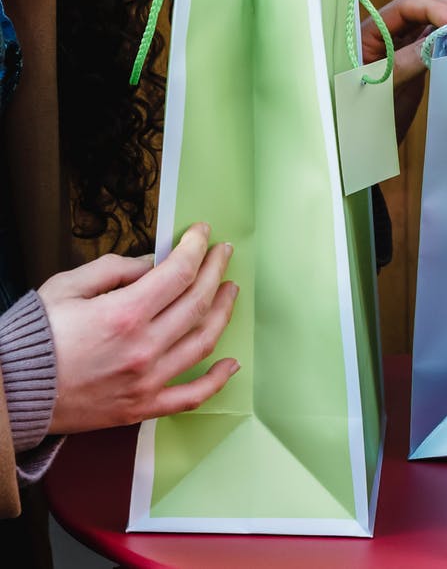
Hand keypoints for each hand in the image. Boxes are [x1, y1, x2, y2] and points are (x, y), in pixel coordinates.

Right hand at [43, 223, 239, 433]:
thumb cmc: (33, 338)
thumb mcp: (66, 288)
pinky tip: (231, 363)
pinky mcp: (143, 406)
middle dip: (215, 271)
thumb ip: (114, 270)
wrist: (11, 392)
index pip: (179, 273)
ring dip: (223, 312)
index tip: (203, 234)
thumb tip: (152, 264)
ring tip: (229, 291)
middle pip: (198, 302)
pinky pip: (192, 396)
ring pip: (204, 342)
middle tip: (223, 255)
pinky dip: (217, 380)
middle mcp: (143, 347)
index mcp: (124, 314)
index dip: (196, 248)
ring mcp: (147, 380)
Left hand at [362, 0, 446, 138]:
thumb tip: (440, 40)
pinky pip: (433, 31)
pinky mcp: (413, 58)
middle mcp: (386, 32)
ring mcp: (400, 44)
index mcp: (370, 32)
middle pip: (420, 2)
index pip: (407, 6)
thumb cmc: (361, 117)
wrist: (361, 145)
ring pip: (428, 12)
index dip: (436, 9)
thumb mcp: (382, 88)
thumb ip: (408, 61)